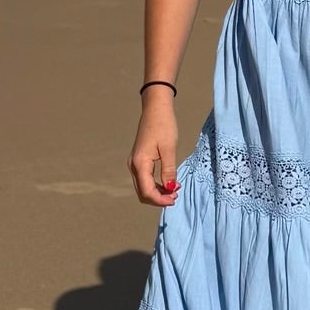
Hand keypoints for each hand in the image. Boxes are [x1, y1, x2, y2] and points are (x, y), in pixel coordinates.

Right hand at [130, 90, 179, 207]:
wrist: (155, 109)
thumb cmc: (163, 125)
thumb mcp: (169, 149)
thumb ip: (168, 171)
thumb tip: (170, 189)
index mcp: (140, 163)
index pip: (147, 191)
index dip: (160, 200)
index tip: (175, 199)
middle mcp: (133, 165)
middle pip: (142, 193)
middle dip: (158, 199)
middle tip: (176, 197)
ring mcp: (134, 163)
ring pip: (143, 187)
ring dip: (157, 193)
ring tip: (174, 190)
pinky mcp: (138, 160)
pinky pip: (144, 179)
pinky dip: (155, 185)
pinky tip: (168, 182)